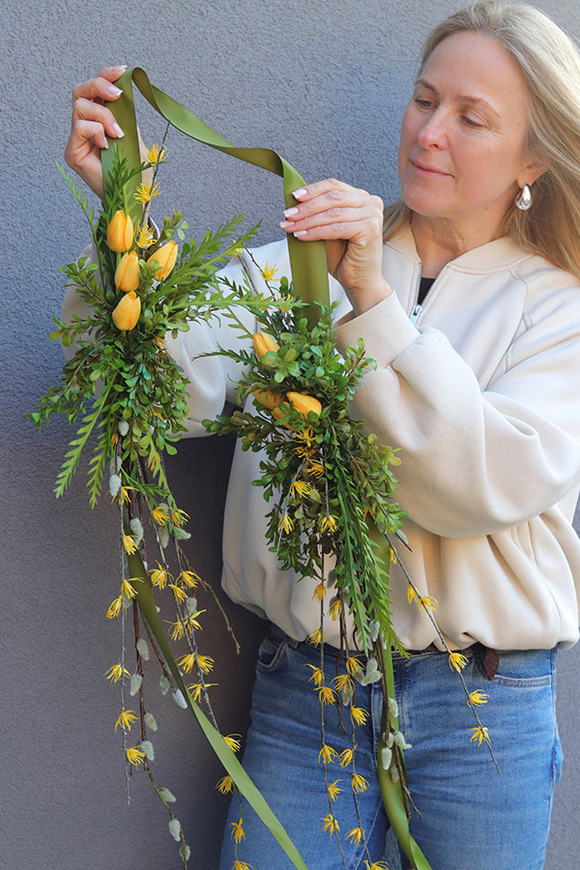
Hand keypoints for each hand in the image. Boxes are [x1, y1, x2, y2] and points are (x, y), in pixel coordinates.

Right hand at [64, 66, 126, 198]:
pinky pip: (80, 128)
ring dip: (103, 116)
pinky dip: (96, 131)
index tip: (122, 72)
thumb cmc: (134, 171)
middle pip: (80, 91)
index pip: (94, 90)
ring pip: (80, 107)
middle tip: (117, 96)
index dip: (105, 76)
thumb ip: (124, 115)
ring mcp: (77, 140)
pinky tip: (107, 144)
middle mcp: (84, 127)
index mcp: (99, 120)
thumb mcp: (133, 135)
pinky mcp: (72, 153)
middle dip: (99, 86)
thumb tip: (122, 90)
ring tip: (117, 133)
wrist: (133, 196)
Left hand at [279, 178, 390, 315]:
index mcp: (361, 198)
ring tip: (290, 226)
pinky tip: (301, 236)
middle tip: (287, 215)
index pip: (334, 186)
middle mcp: (370, 202)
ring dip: (307, 220)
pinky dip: (316, 232)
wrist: (360, 282)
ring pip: (332, 213)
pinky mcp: (370, 229)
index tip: (293, 197)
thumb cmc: (344, 258)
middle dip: (306, 206)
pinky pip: (336, 228)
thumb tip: (294, 203)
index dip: (312, 190)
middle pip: (332, 197)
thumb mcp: (328, 230)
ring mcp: (373, 214)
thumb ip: (318, 214)